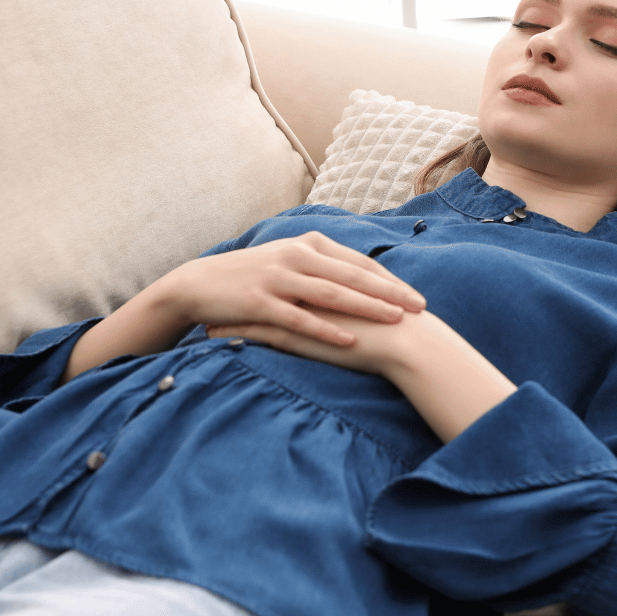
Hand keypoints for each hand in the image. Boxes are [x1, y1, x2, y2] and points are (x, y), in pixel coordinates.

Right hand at [162, 232, 425, 347]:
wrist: (200, 283)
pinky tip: (348, 341)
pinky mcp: (260, 302)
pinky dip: (326, 329)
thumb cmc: (254, 275)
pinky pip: (299, 318)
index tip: (416, 296)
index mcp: (310, 244)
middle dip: (390, 292)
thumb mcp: (291, 261)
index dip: (390, 280)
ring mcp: (278, 278)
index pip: (360, 263)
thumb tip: (364, 281)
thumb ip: (325, 266)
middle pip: (353, 275)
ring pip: (332, 294)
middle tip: (420, 307)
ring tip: (395, 320)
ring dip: (366, 307)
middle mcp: (297, 256)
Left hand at [213, 304, 517, 442]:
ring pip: (257, 306)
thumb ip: (363, 301)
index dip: (275, 279)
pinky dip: (234, 334)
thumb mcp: (378, 307)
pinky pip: (257, 332)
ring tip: (208, 318)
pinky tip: (214, 337)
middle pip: (271, 284)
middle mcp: (314, 287)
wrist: (408, 342)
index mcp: (334, 279)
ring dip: (232, 312)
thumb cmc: (401, 329)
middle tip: (222, 293)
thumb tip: (359, 303)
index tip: (254, 282)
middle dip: (245, 289)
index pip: (296, 273)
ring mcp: (304, 308)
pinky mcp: (298, 333)